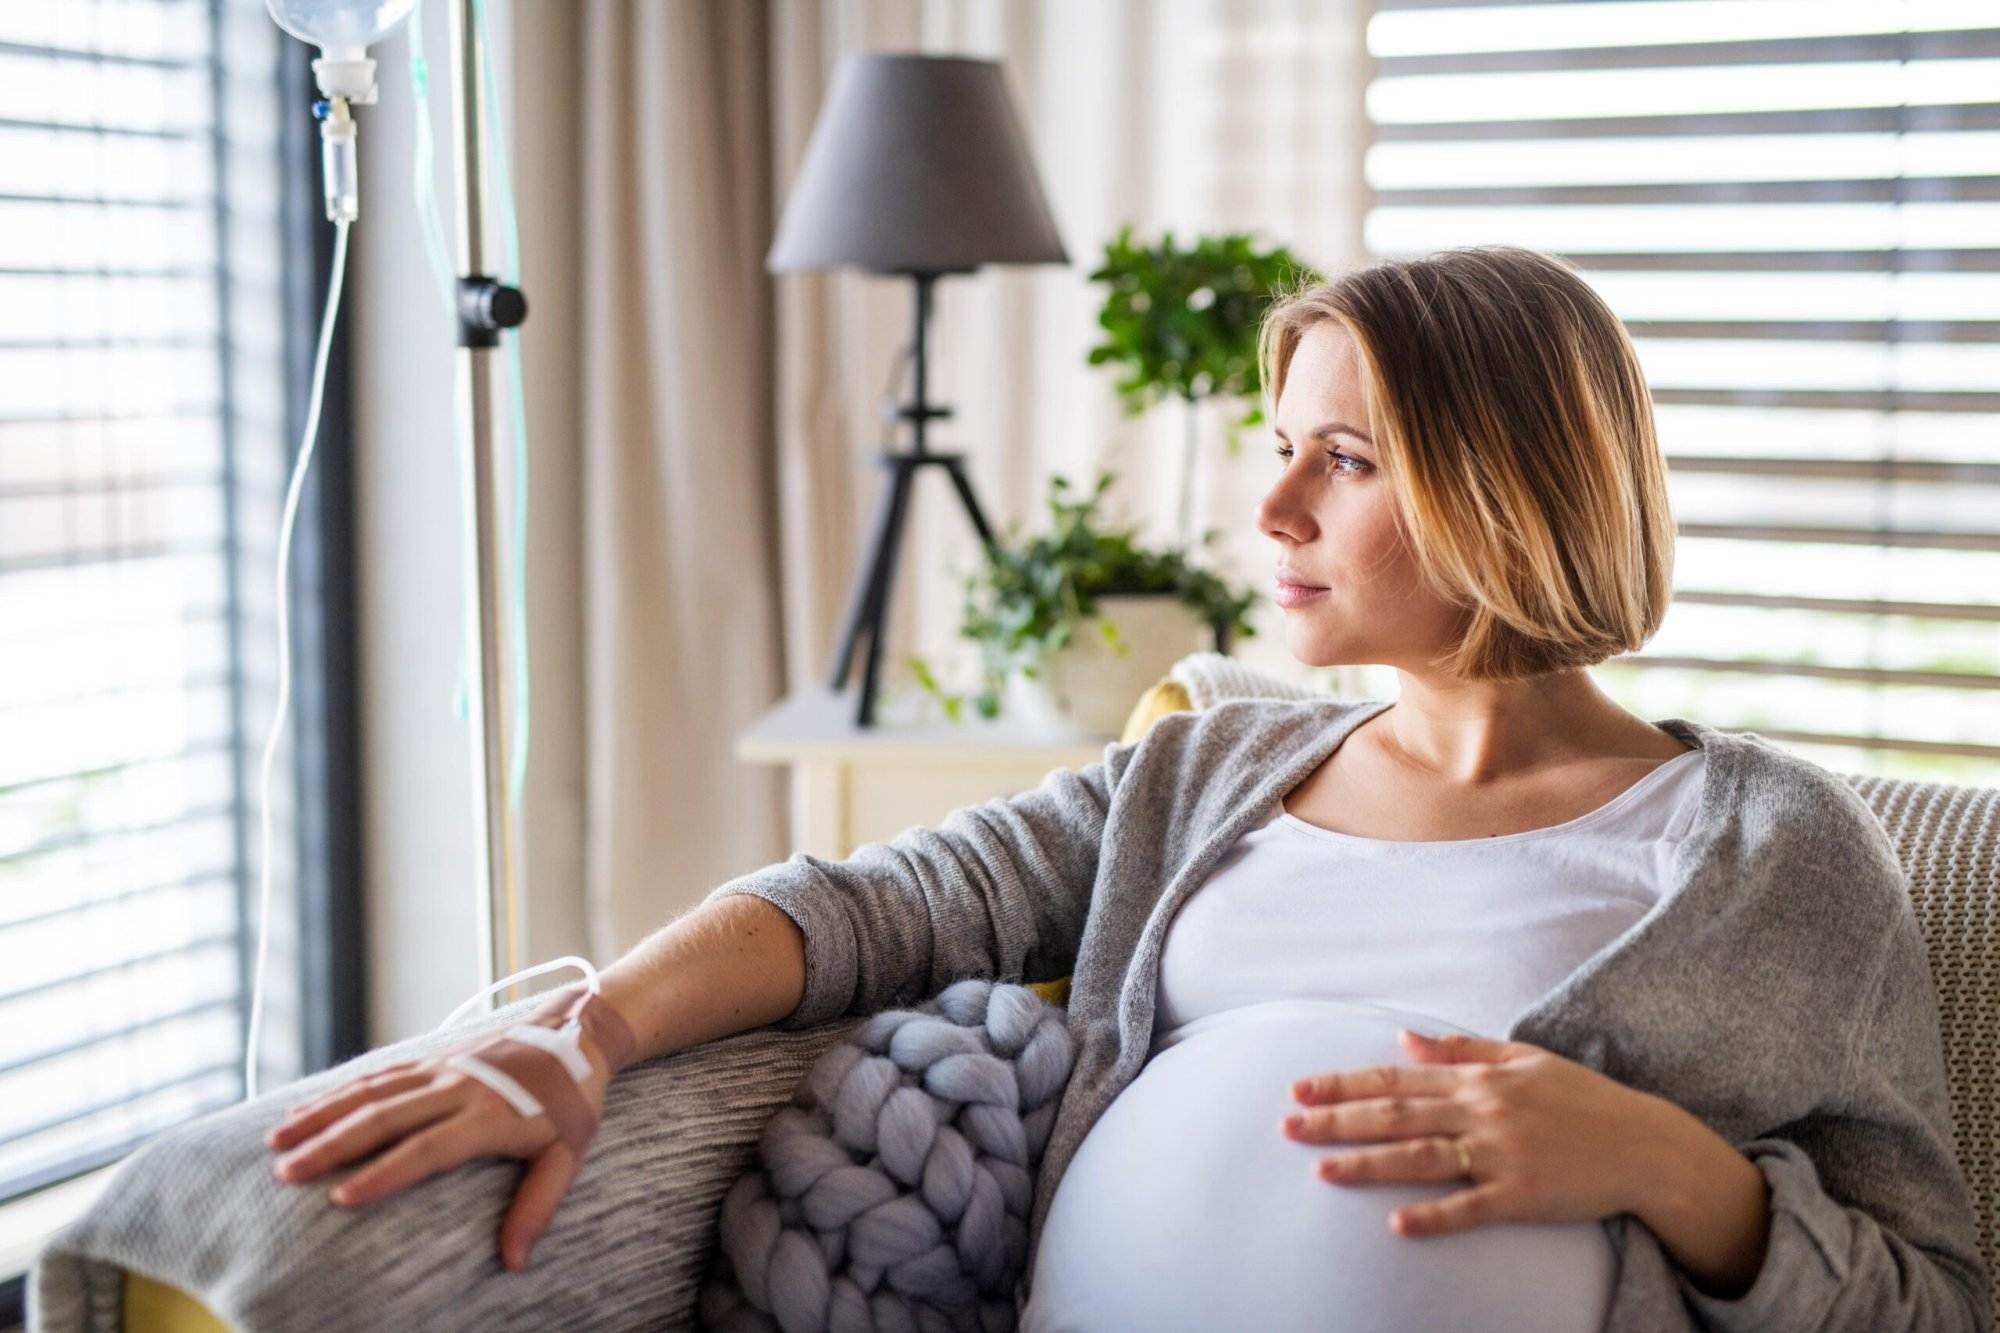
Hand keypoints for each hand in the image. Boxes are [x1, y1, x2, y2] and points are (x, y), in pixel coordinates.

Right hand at [265, 987, 629, 1270]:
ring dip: (323, 1115)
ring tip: (278, 1142)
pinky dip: (339, 1091)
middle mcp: (458, 1087)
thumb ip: (538, 1207)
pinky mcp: (434, 1057)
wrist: (580, 1031)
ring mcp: (442, 1068)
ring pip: (372, 1091)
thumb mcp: (568, 1155)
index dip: (383, 1174)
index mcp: (489, 1115)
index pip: (427, 1149)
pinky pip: (379, 1074)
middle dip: (331, 1146)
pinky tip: (305, 1110)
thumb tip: (515, 1263)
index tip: (340, 1198)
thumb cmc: (574, 1101)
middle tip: (286, 1173)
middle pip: (384, 1117)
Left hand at [1281, 1027, 1668, 1238]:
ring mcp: (1503, 1154)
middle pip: (1397, 1116)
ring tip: (1321, 1171)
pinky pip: (1471, 1208)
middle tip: (1288, 1128)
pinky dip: (1434, 1215)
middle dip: (1338, 1120)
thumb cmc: (1582, 1100)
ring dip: (1368, 1164)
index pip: (1397, 1079)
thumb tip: (1405, 1039)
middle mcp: (1484, 1111)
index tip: (1299, 1089)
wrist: (1644, 1145)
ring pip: (1422, 1158)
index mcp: (1479, 1079)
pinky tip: (1396, 1224)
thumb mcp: (1524, 1059)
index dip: (1345, 1084)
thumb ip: (1462, 1051)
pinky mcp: (1523, 1197)